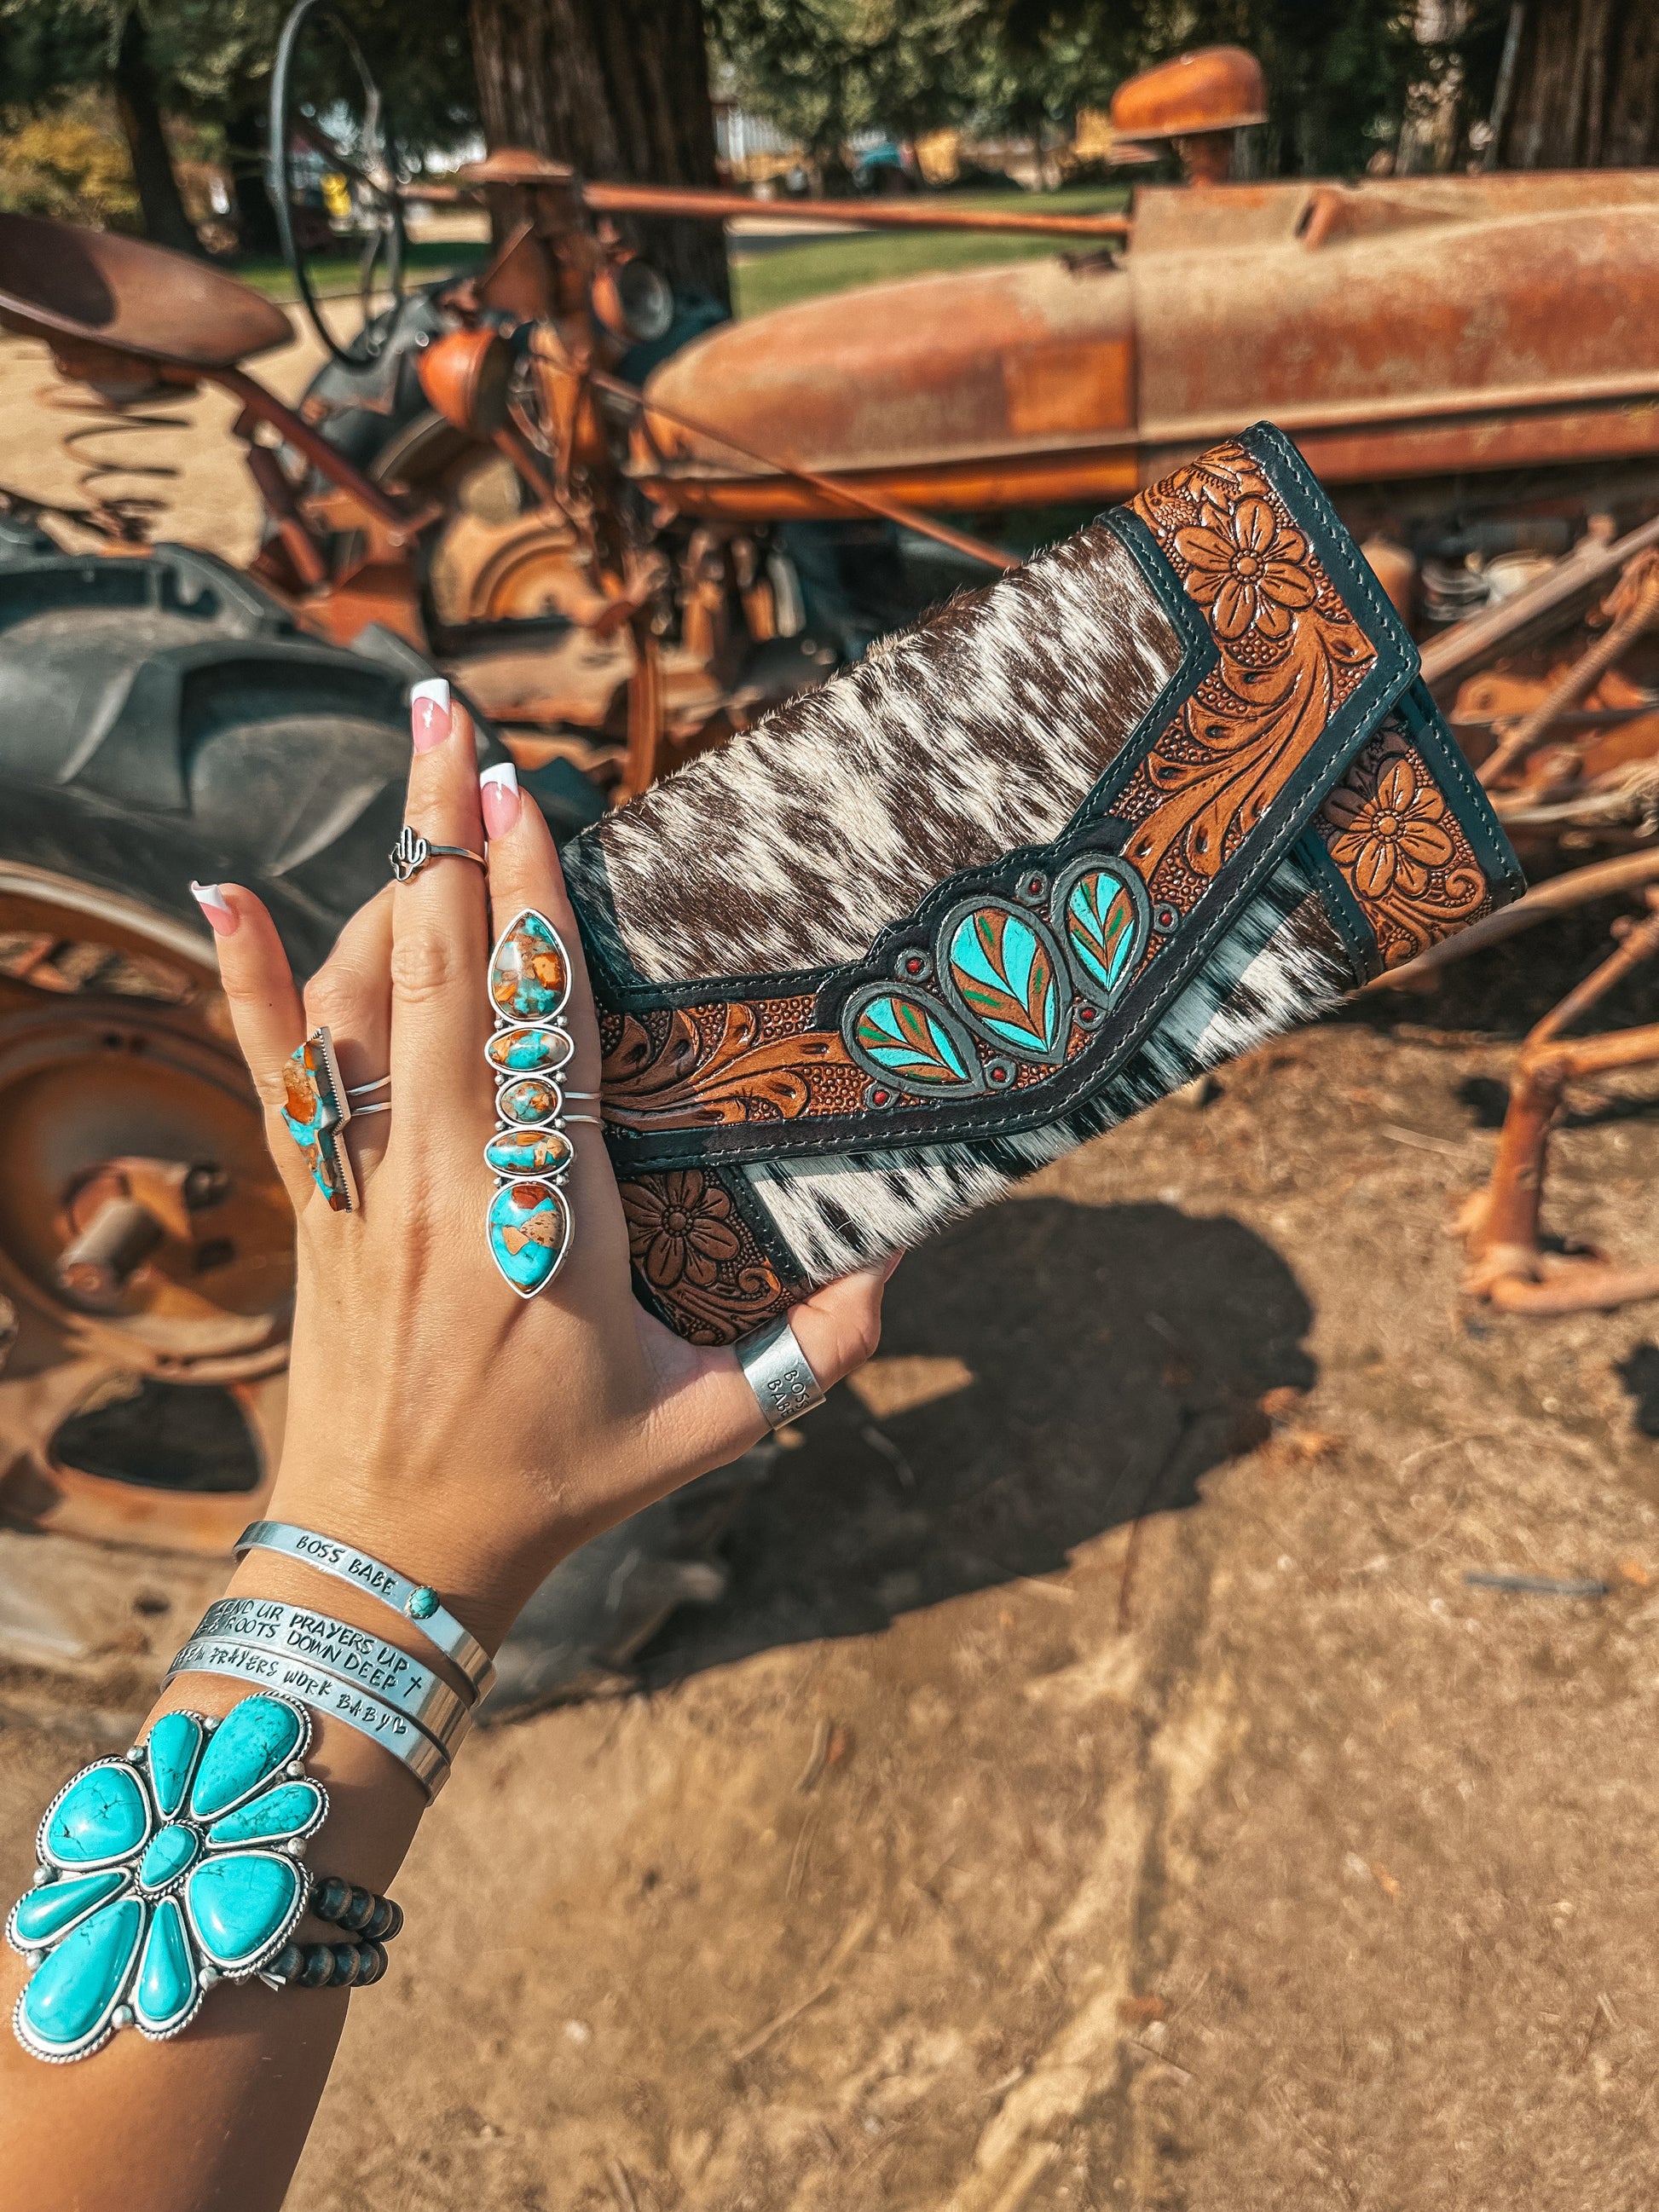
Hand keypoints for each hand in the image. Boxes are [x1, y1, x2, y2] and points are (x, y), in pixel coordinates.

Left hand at [194, 687, 891, 1646]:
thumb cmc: (557, 1486)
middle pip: (441, 975)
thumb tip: (901, 1275)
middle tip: (448, 714)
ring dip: (380, 883)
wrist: (394, 1556)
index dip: (528, 906)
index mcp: (546, 1219)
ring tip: (409, 780)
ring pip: (359, 1004)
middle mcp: (446, 1180)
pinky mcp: (319, 1206)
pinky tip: (223, 889)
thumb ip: (810, 1355)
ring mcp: (367, 1188)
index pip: (538, 1029)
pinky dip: (246, 981)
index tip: (527, 798)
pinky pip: (277, 1076)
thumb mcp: (704, 1429)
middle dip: (445, 836)